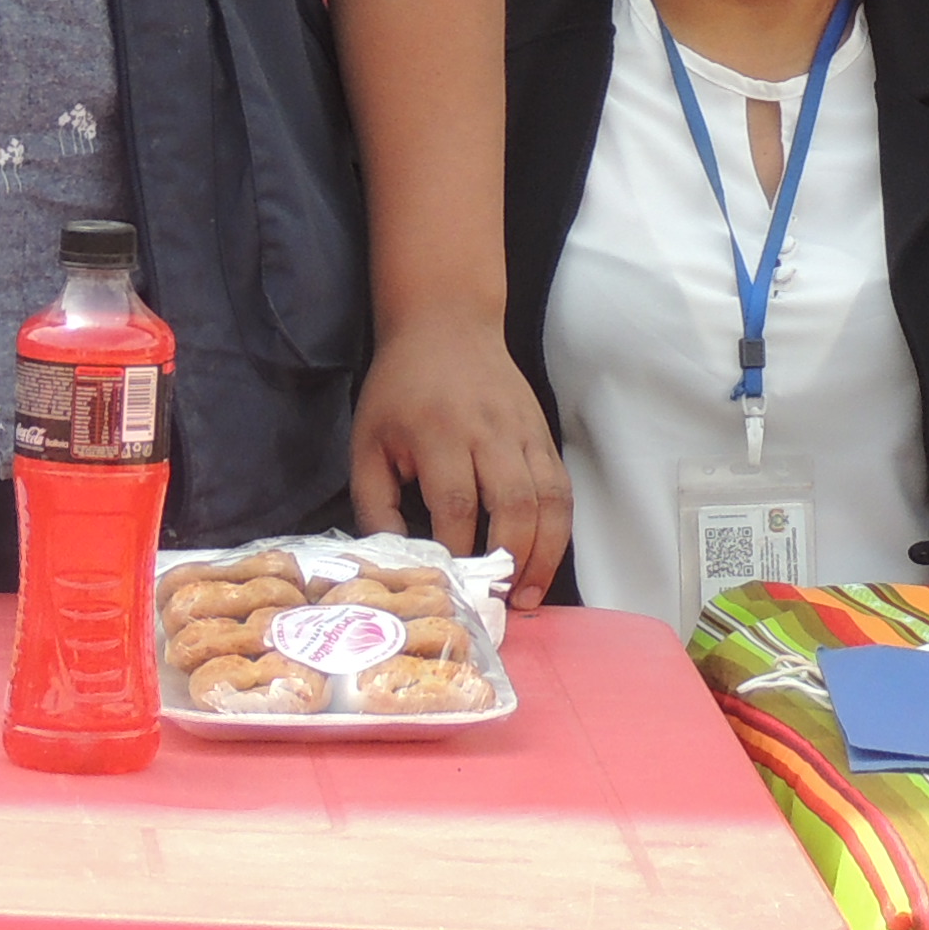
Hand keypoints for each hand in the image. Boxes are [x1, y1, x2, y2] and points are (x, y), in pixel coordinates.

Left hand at [348, 325, 572, 592]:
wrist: (446, 324)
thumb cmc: (399, 390)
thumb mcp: (367, 443)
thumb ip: (375, 505)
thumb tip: (397, 561)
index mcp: (438, 434)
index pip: (457, 505)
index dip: (458, 553)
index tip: (451, 590)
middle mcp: (489, 432)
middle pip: (514, 506)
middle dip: (510, 562)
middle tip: (499, 605)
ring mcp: (523, 432)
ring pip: (548, 499)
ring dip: (544, 553)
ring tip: (528, 595)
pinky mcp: (543, 433)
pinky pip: (562, 487)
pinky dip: (559, 528)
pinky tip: (544, 559)